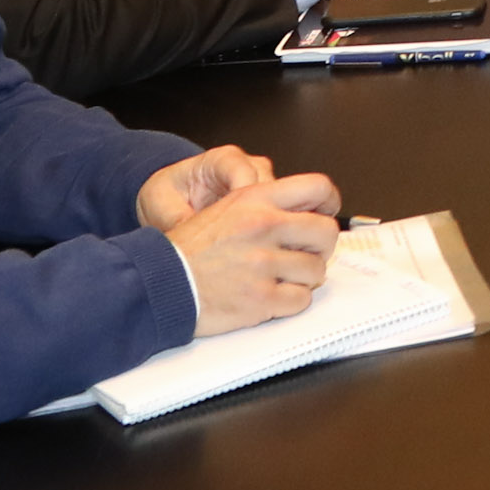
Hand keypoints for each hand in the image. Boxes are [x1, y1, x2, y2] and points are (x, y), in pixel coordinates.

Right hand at [138, 146, 344, 336]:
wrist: (160, 283)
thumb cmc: (191, 250)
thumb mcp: (226, 209)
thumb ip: (267, 205)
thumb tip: (312, 210)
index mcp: (255, 199)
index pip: (318, 187)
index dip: (328, 202)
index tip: (325, 213)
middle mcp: (263, 226)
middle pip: (326, 233)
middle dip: (320, 247)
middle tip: (303, 254)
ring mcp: (263, 263)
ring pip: (317, 270)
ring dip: (303, 278)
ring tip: (278, 277)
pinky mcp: (261, 298)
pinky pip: (301, 300)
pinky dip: (290, 302)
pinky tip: (270, 296)